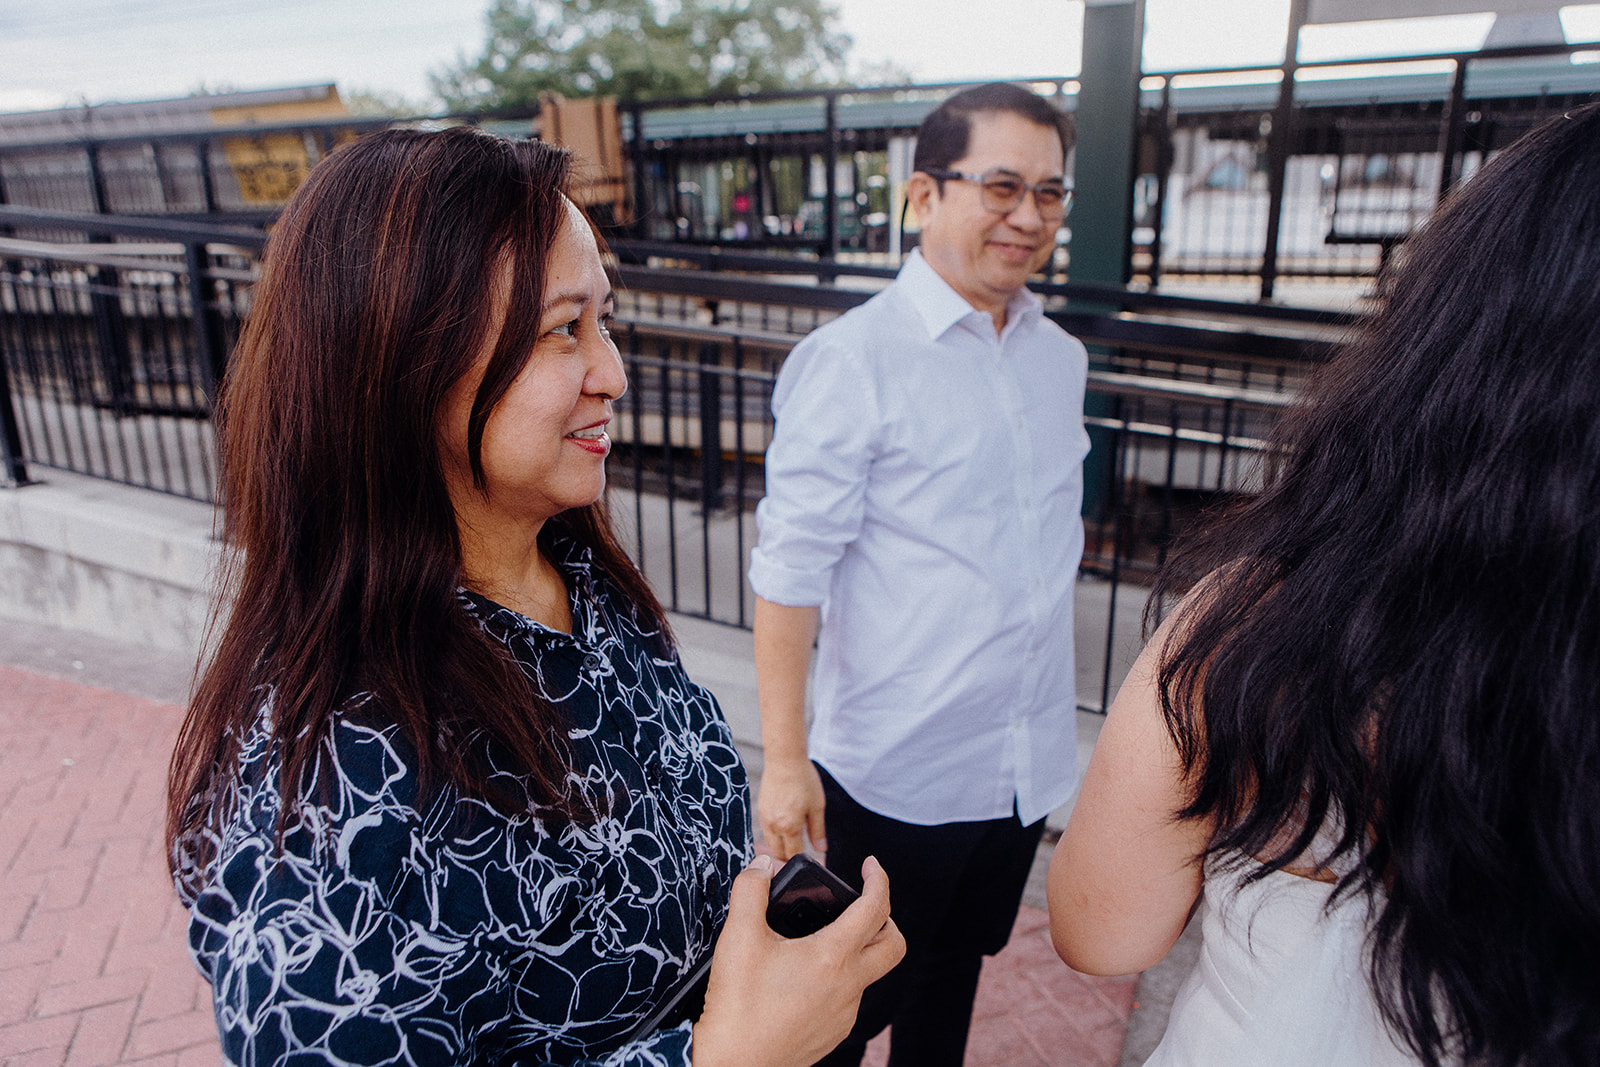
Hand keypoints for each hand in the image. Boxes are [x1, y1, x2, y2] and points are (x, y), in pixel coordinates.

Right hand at [690, 855, 903, 1066]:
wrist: (733, 1064)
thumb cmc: (737, 1005)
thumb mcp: (738, 938)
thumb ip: (751, 891)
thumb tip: (762, 865)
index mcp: (832, 957)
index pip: (875, 907)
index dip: (879, 878)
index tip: (871, 865)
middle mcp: (848, 986)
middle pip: (894, 944)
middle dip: (886, 917)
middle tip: (860, 905)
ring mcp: (844, 1013)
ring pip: (869, 973)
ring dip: (858, 950)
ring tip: (823, 939)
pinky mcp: (834, 1033)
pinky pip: (850, 998)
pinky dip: (840, 978)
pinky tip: (807, 976)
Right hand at [758, 758, 827, 860]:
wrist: (784, 760)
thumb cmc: (803, 780)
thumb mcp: (817, 806)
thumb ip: (818, 831)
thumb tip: (821, 849)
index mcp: (789, 827)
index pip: (793, 855)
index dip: (803, 859)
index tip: (809, 857)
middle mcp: (773, 826)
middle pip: (778, 854)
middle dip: (789, 856)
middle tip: (802, 850)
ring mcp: (764, 819)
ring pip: (770, 844)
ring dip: (780, 846)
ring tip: (794, 838)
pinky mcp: (759, 811)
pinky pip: (765, 831)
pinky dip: (774, 834)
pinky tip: (784, 825)